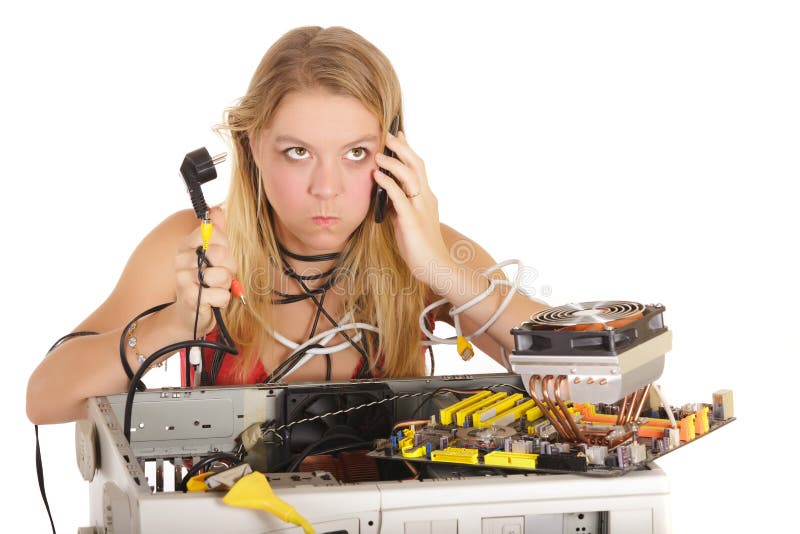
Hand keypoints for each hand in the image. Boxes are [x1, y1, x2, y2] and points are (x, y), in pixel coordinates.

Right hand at [173, 207, 236, 336]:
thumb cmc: (205, 283)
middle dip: (229, 268)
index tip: (219, 258)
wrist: (190, 315)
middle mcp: (181, 259)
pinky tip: (211, 302)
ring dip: (225, 286)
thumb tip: (216, 209)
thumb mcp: (213, 256)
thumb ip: (217, 233)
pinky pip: (221, 295)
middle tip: (220, 277)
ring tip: (214, 289)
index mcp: (186, 245)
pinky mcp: (190, 298)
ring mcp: (183, 278)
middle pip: (222, 254)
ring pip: (223, 276)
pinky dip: (222, 300)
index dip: (225, 247)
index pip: (215, 233)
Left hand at [373, 131, 450, 284]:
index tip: (399, 135)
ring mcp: (421, 208)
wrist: (436, 267)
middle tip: (389, 134)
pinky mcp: (412, 220)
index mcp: (427, 198)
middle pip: (417, 165)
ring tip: (379, 154)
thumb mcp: (407, 221)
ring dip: (393, 163)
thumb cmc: (420, 247)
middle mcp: (426, 198)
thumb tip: (384, 194)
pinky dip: (388, 184)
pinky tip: (377, 176)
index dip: (409, 150)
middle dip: (402, 148)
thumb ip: (399, 206)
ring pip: (410, 177)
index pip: (419, 167)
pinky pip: (399, 197)